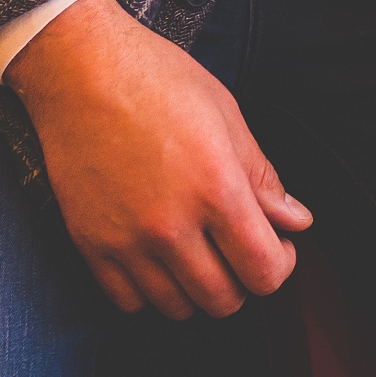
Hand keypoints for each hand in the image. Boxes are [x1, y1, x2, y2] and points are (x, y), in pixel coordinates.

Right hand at [4, 0, 310, 316]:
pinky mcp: (90, 245)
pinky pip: (129, 302)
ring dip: (196, 289)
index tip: (277, 245)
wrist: (79, 68)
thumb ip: (263, 177)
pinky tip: (157, 257)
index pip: (264, 271)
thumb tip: (296, 222)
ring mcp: (127, 240)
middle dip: (242, 280)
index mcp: (216, 187)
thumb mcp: (226, 114)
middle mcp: (172, 224)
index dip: (281, 265)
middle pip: (223, 300)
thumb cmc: (156, 79)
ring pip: (177, 308)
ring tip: (198, 252)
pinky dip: (149, 291)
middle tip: (237, 249)